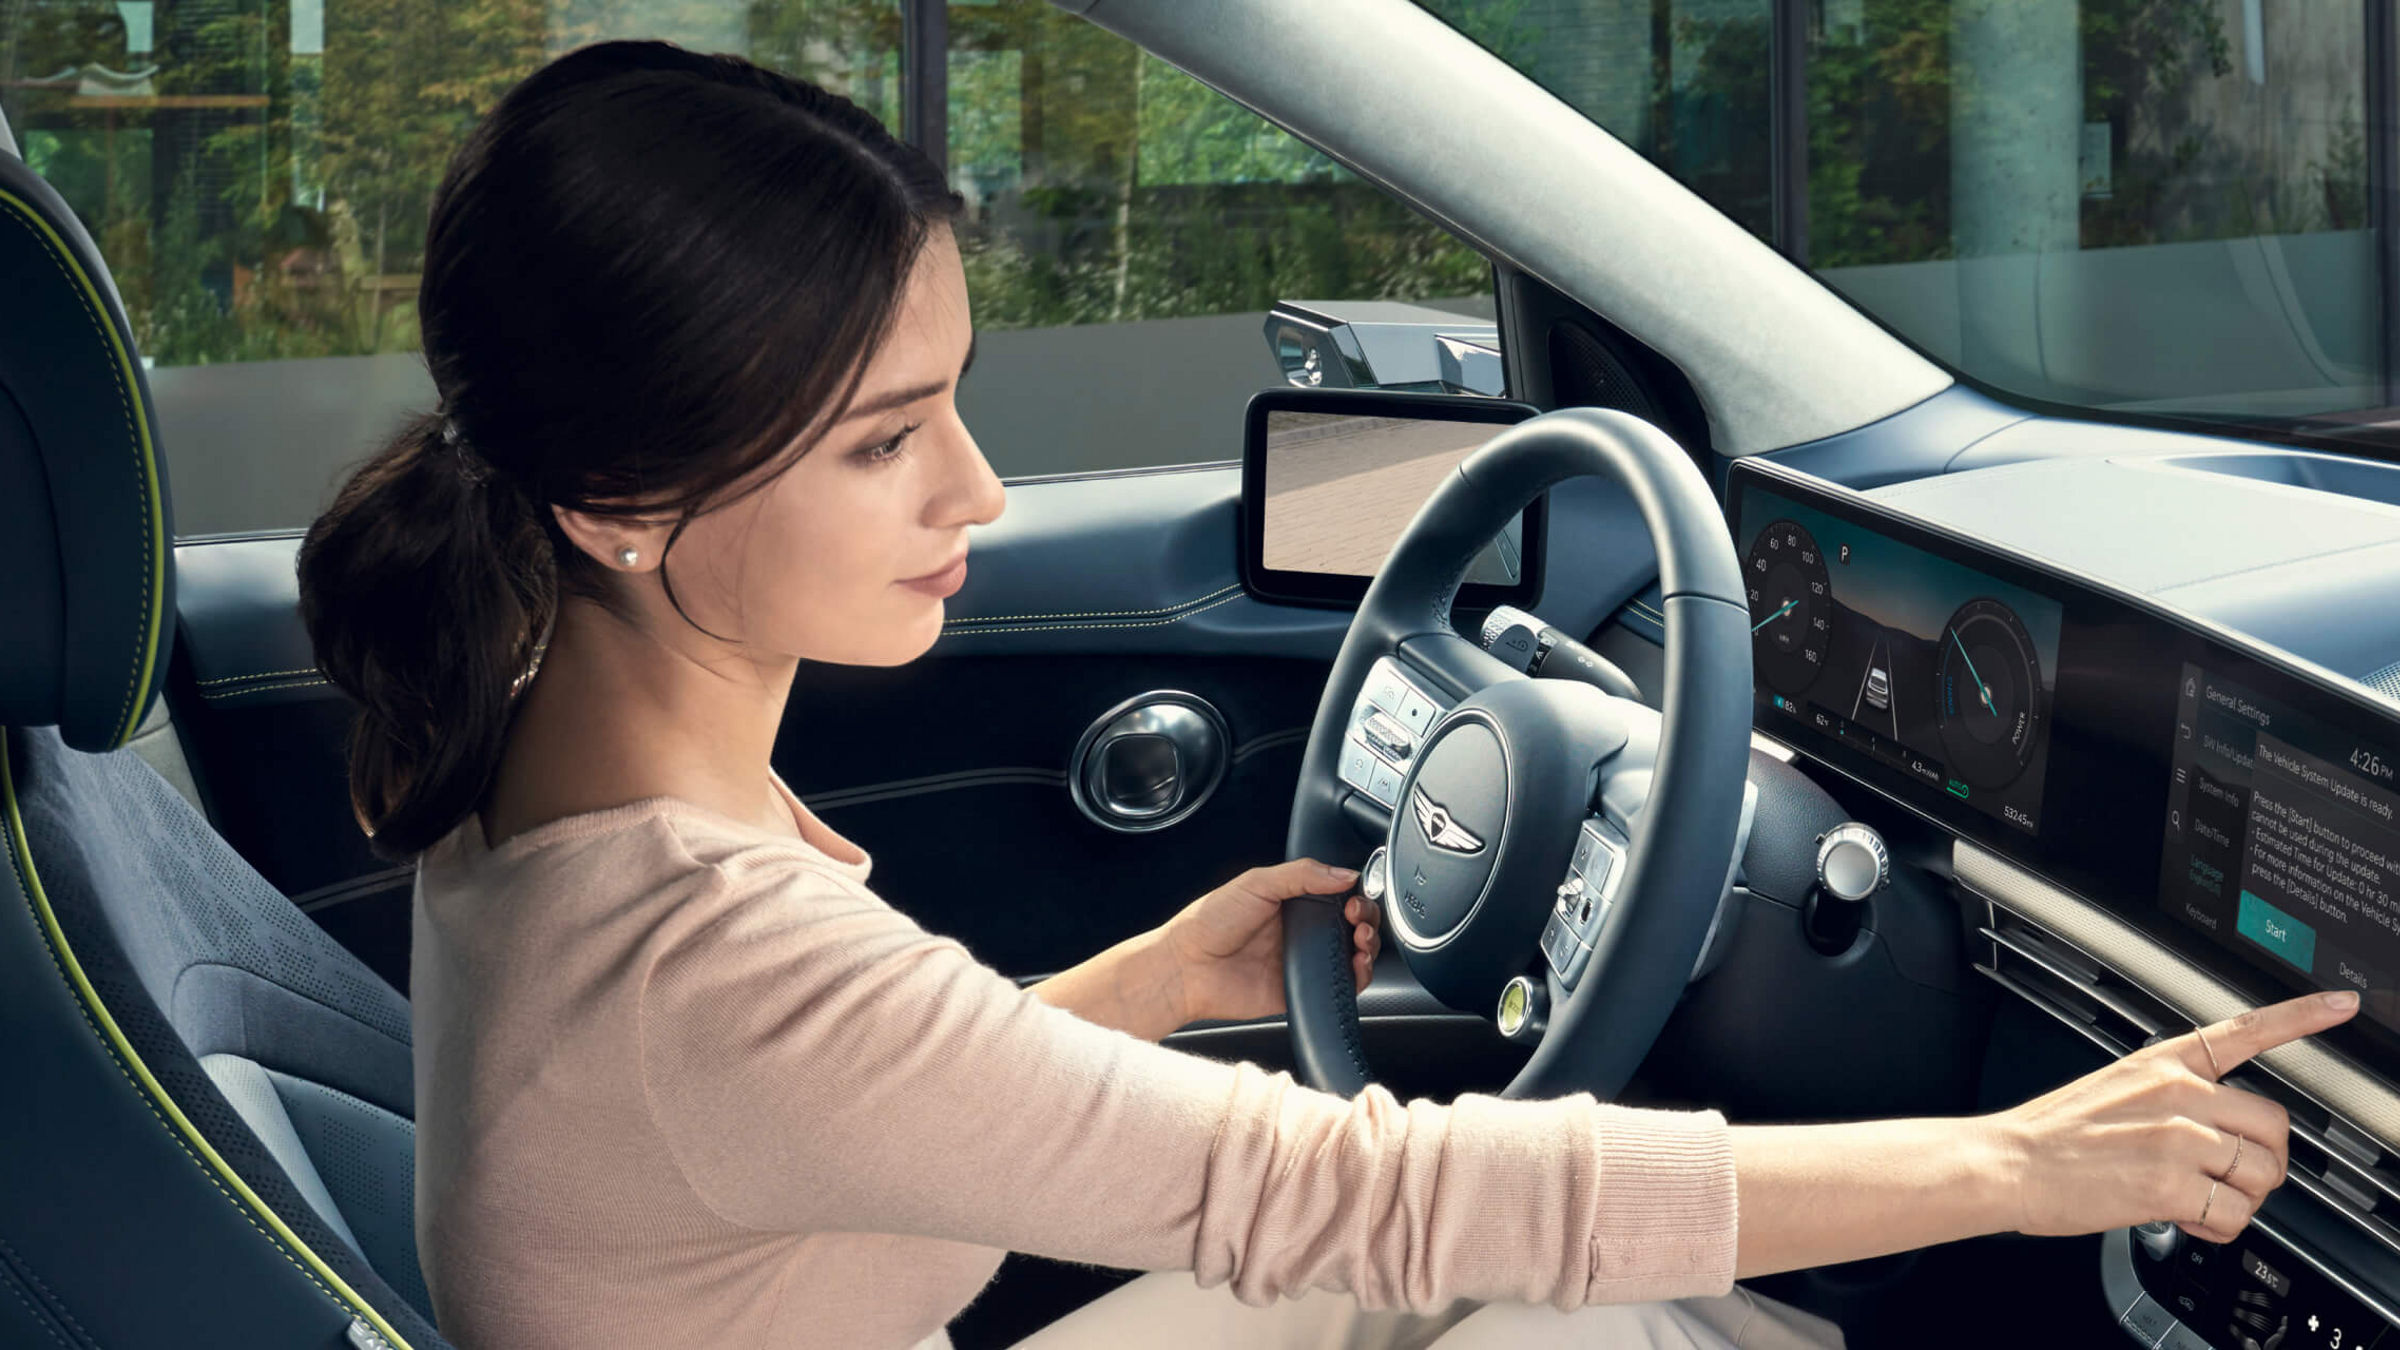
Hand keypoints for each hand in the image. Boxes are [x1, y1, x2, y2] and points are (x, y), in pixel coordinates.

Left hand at [1161, 857, 1379, 1024]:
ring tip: (1361, 941)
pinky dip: (1357, 978)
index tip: (1355, 897)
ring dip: (1368, 947)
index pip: (1338, 895)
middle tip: (1357, 918)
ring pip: (1353, 955)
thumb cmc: (1209, 923)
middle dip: (1366, 920)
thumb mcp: (1256, 883)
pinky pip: (1340, 987)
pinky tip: (1356, 966)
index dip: (1355, 896)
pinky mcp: (1303, 990)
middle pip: (1352, 925)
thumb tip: (1345, 873)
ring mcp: (1304, 961)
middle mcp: (1301, 931)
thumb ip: (1302, 874)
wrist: (1187, 968)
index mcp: (1292, 902)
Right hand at [1990, 990, 2358, 1242]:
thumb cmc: (2054, 1134)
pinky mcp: (2171, 1184)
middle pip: (2275, 1127)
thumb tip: (2224, 1135)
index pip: (2245, 1030)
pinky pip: (2234, 1215)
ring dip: (2240, 1199)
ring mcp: (2178, 1138)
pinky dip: (2218, 1227)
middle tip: (2229, 1176)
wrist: (2008, 1163)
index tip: (2341, 1004)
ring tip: (2197, 1198)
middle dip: (2264, 1163)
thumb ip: (2176, 1099)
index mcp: (2164, 1063)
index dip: (2302, 1016)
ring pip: (2262, 1175)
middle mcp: (2179, 1093)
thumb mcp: (2116, 1088)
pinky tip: (2185, 1216)